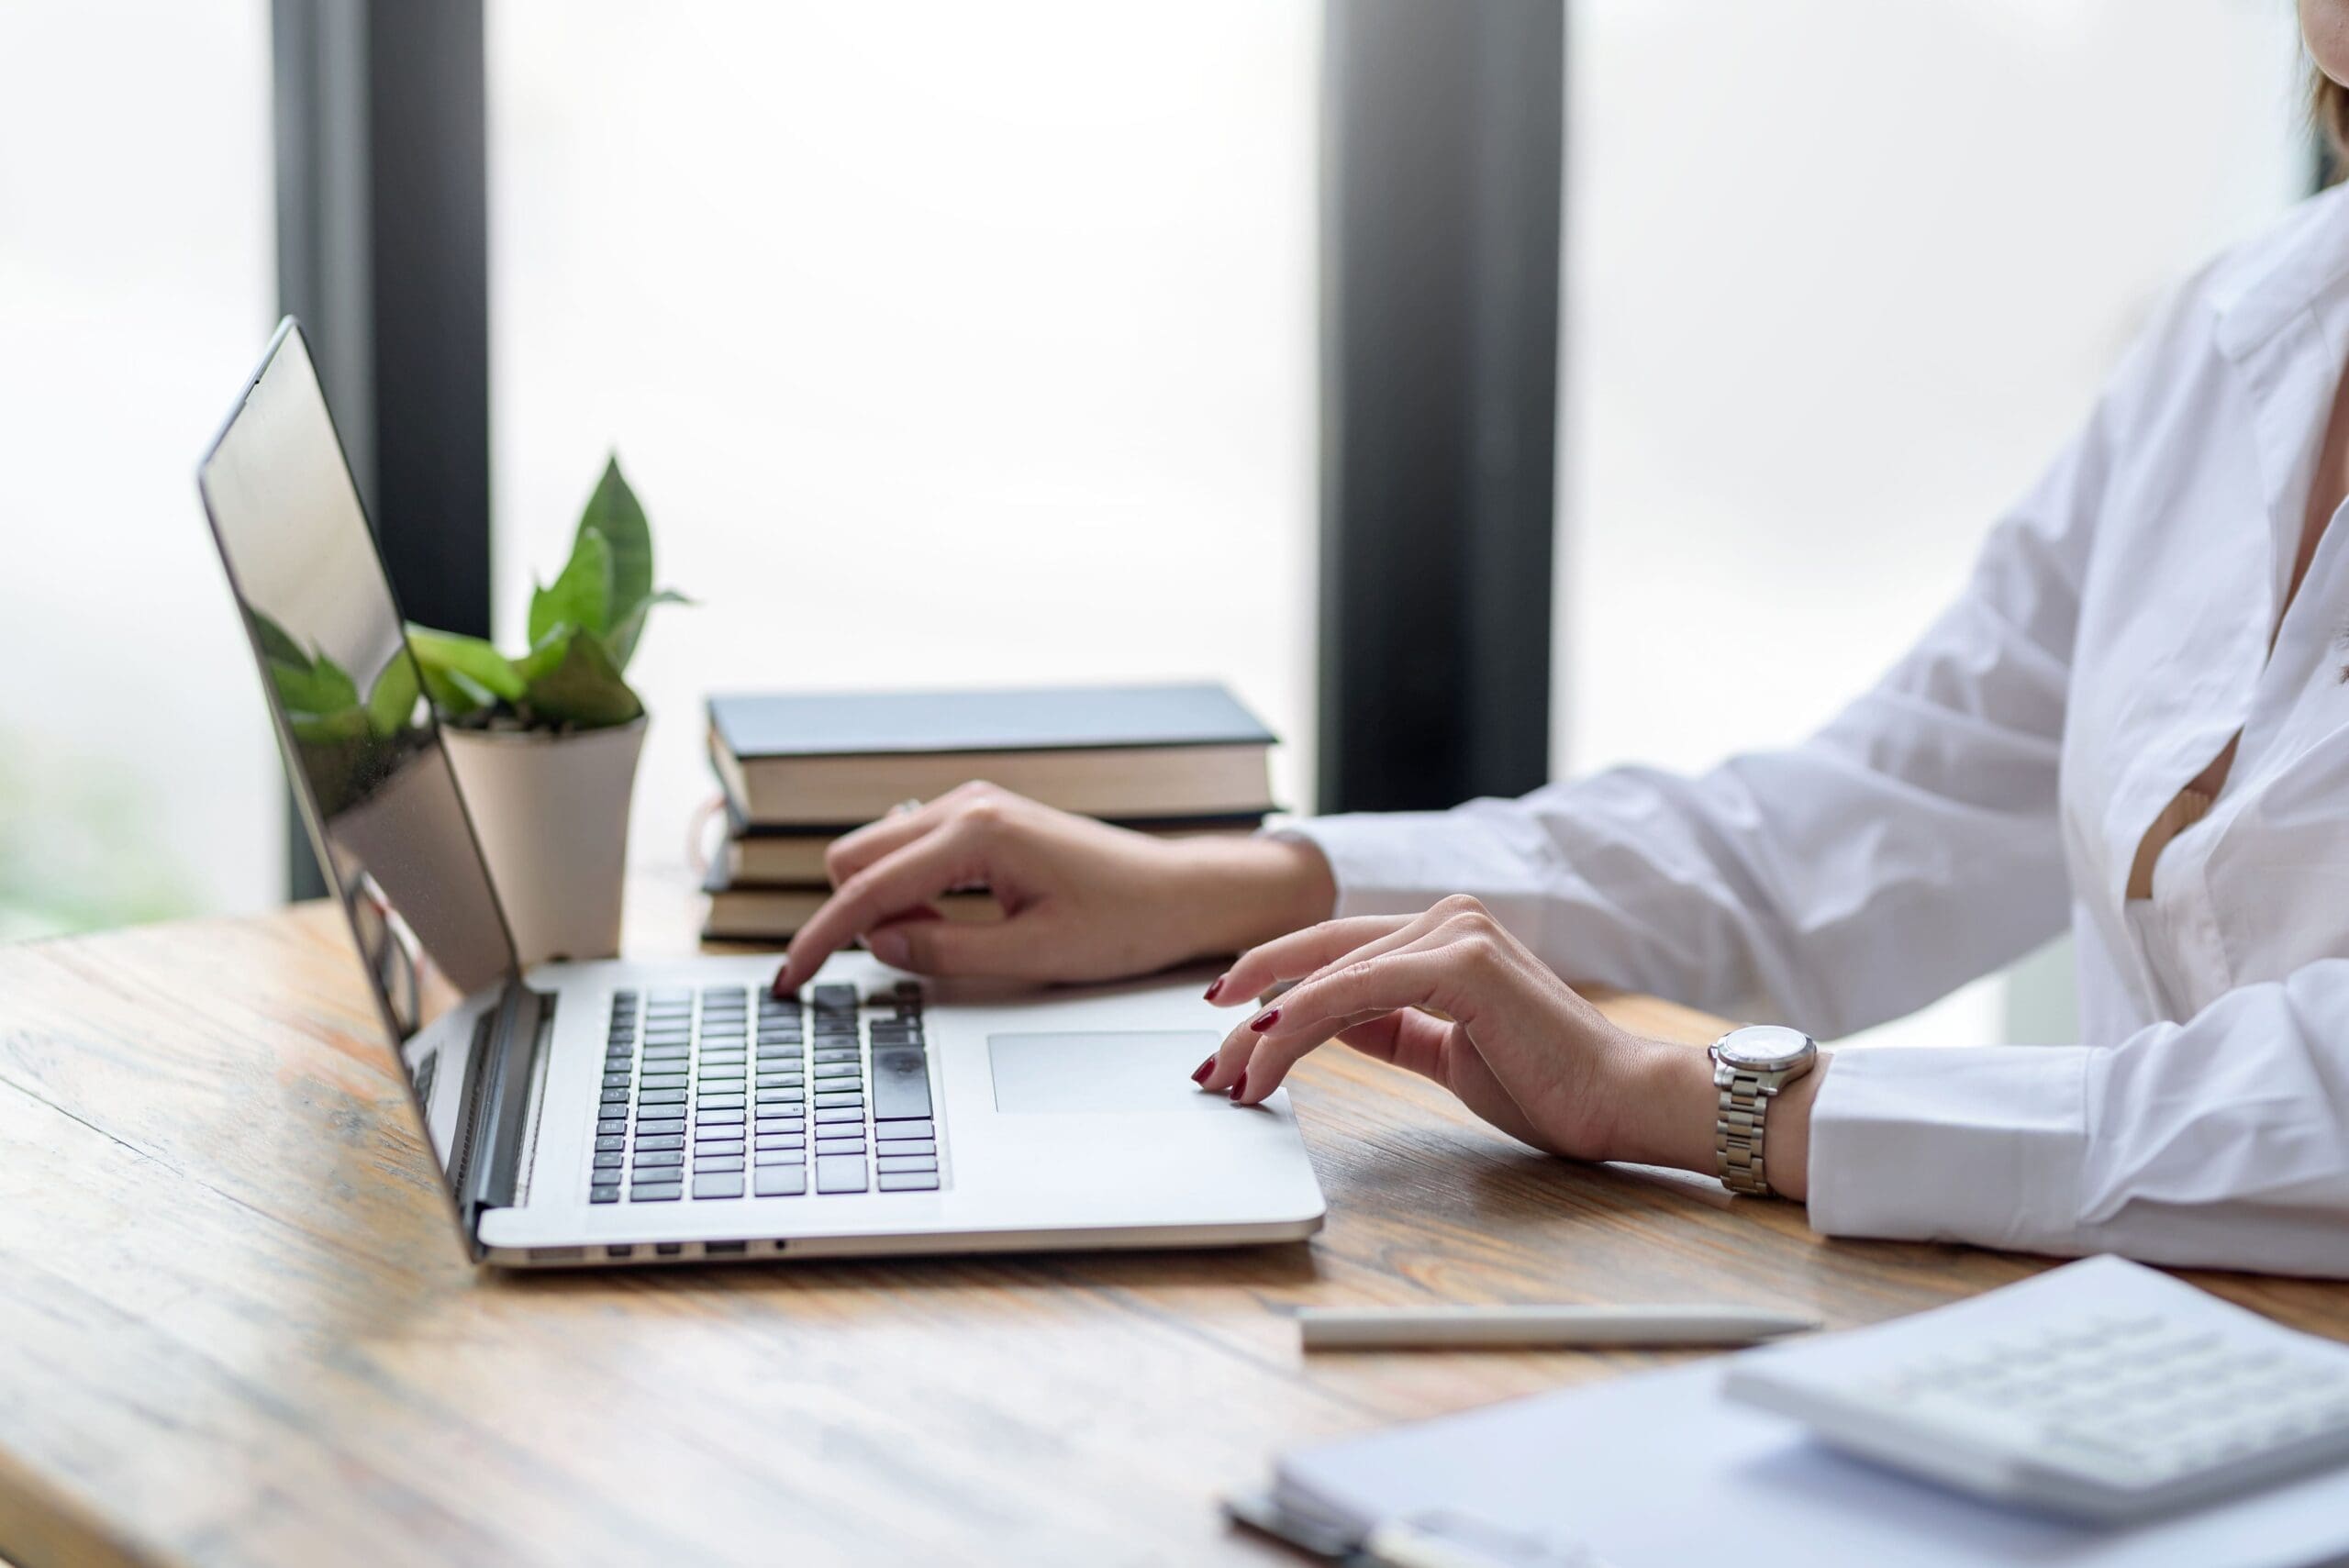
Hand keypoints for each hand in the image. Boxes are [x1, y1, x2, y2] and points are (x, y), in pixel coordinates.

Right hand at [769, 783, 1336, 993]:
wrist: (1179, 894)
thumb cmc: (1123, 923)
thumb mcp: (1032, 958)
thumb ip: (944, 954)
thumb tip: (876, 946)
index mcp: (975, 834)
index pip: (867, 892)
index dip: (821, 941)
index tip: (791, 982)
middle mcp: (965, 806)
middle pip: (853, 858)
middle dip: (856, 916)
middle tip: (914, 960)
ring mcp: (972, 805)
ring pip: (876, 852)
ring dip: (885, 903)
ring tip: (951, 939)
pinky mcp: (981, 819)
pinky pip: (910, 851)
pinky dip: (910, 889)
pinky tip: (955, 918)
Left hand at [1196, 894, 1824, 1192]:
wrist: (1620, 1102)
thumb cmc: (1547, 1082)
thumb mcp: (1446, 1051)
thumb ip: (1389, 1025)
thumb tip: (1321, 1020)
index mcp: (1446, 934)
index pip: (1334, 953)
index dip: (1271, 985)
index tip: (1223, 1029)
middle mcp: (1449, 918)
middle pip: (1319, 958)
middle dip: (1252, 1013)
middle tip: (1209, 1062)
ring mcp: (1458, 931)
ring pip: (1330, 977)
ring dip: (1268, 1030)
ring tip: (1231, 1076)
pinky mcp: (1465, 963)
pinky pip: (1360, 990)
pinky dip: (1306, 1018)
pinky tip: (1268, 1047)